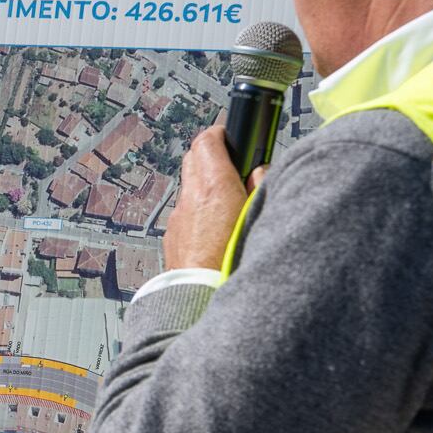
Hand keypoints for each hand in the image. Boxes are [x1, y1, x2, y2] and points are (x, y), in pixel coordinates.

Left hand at [162, 126, 265, 271]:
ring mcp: (178, 218)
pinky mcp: (172, 237)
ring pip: (188, 187)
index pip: (208, 141)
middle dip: (210, 154)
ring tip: (226, 197)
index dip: (220, 133)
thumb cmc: (234, 264)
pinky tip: (212, 225)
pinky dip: (196, 209)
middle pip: (193, 158)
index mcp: (214, 187)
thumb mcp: (260, 217)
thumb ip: (260, 188)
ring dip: (203, 184)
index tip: (231, 135)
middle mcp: (190, 198)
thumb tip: (258, 172)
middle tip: (230, 160)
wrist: (202, 298)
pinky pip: (184, 213)